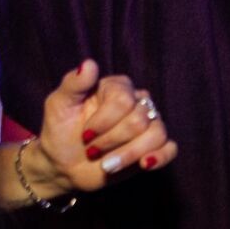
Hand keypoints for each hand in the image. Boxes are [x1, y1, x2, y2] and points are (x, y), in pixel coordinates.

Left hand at [30, 60, 177, 194]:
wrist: (62, 165)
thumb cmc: (60, 131)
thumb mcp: (59, 105)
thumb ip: (74, 83)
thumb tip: (89, 64)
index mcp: (117, 87)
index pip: (123, 100)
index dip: (104, 121)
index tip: (85, 134)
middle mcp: (138, 103)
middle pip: (139, 120)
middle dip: (111, 140)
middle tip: (92, 149)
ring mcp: (148, 125)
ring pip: (156, 135)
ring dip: (128, 154)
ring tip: (108, 164)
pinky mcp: (154, 148)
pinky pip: (170, 149)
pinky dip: (160, 157)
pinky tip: (144, 164)